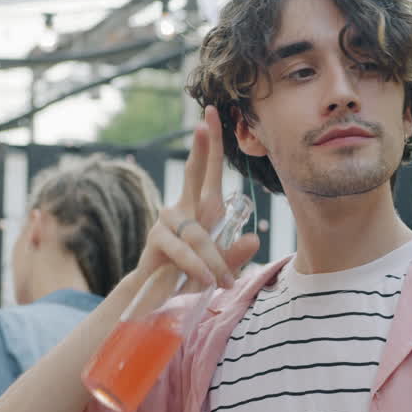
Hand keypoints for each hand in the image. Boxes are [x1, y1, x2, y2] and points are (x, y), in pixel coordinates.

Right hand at [136, 105, 259, 291]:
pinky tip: (207, 278)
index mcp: (204, 208)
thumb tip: (254, 239)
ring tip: (221, 282)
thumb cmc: (192, 277)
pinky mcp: (157, 239)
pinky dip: (197, 266)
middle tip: (204, 122)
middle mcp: (184, 208)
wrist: (158, 297)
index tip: (212, 114)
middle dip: (200, 150)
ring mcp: (168, 221)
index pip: (208, 170)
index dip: (211, 143)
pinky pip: (183, 249)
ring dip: (212, 259)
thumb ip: (235, 254)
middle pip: (193, 174)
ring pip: (198, 232)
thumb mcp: (220, 267)